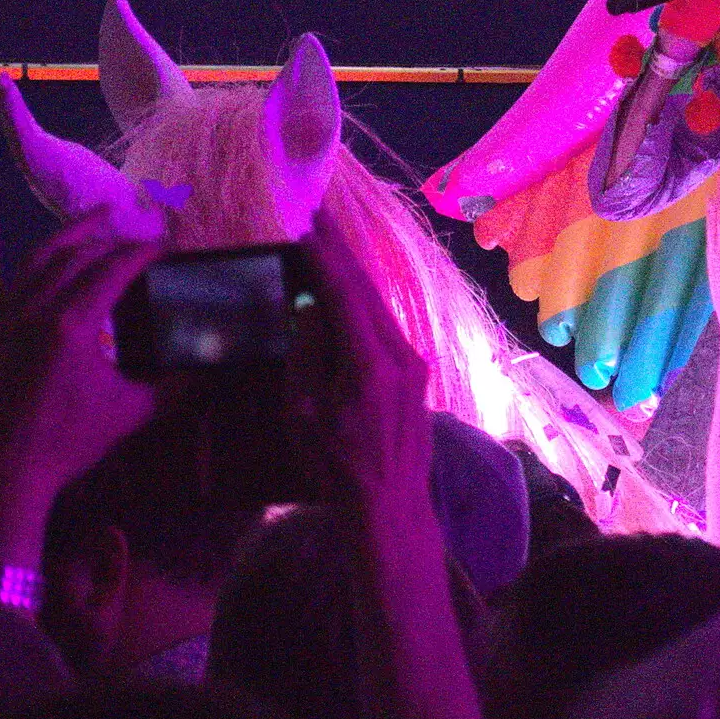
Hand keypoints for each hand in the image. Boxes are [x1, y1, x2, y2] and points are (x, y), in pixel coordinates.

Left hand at [0, 206, 161, 557]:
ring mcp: (8, 317)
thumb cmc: (70, 442)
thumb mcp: (132, 412)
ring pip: (41, 258)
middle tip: (144, 241)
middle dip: (116, 242)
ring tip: (101, 216)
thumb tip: (213, 373)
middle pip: (81, 257)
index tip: (167, 246)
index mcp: (74, 325)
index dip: (144, 253)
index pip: (115, 270)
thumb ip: (175, 388)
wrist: (8, 472)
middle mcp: (37, 310)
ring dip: (73, 233)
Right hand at [298, 209, 433, 519]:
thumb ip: (308, 354)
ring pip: (380, 304)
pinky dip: (363, 300)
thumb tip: (313, 306)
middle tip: (317, 214)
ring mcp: (413, 362)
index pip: (347, 294)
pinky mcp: (414, 373)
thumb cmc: (337, 467)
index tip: (305, 225)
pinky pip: (385, 324)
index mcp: (372, 364)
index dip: (325, 256)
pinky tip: (347, 288)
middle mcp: (401, 354)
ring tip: (328, 240)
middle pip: (368, 289)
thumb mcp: (306, 413)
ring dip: (353, 271)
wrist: (390, 504)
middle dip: (341, 250)